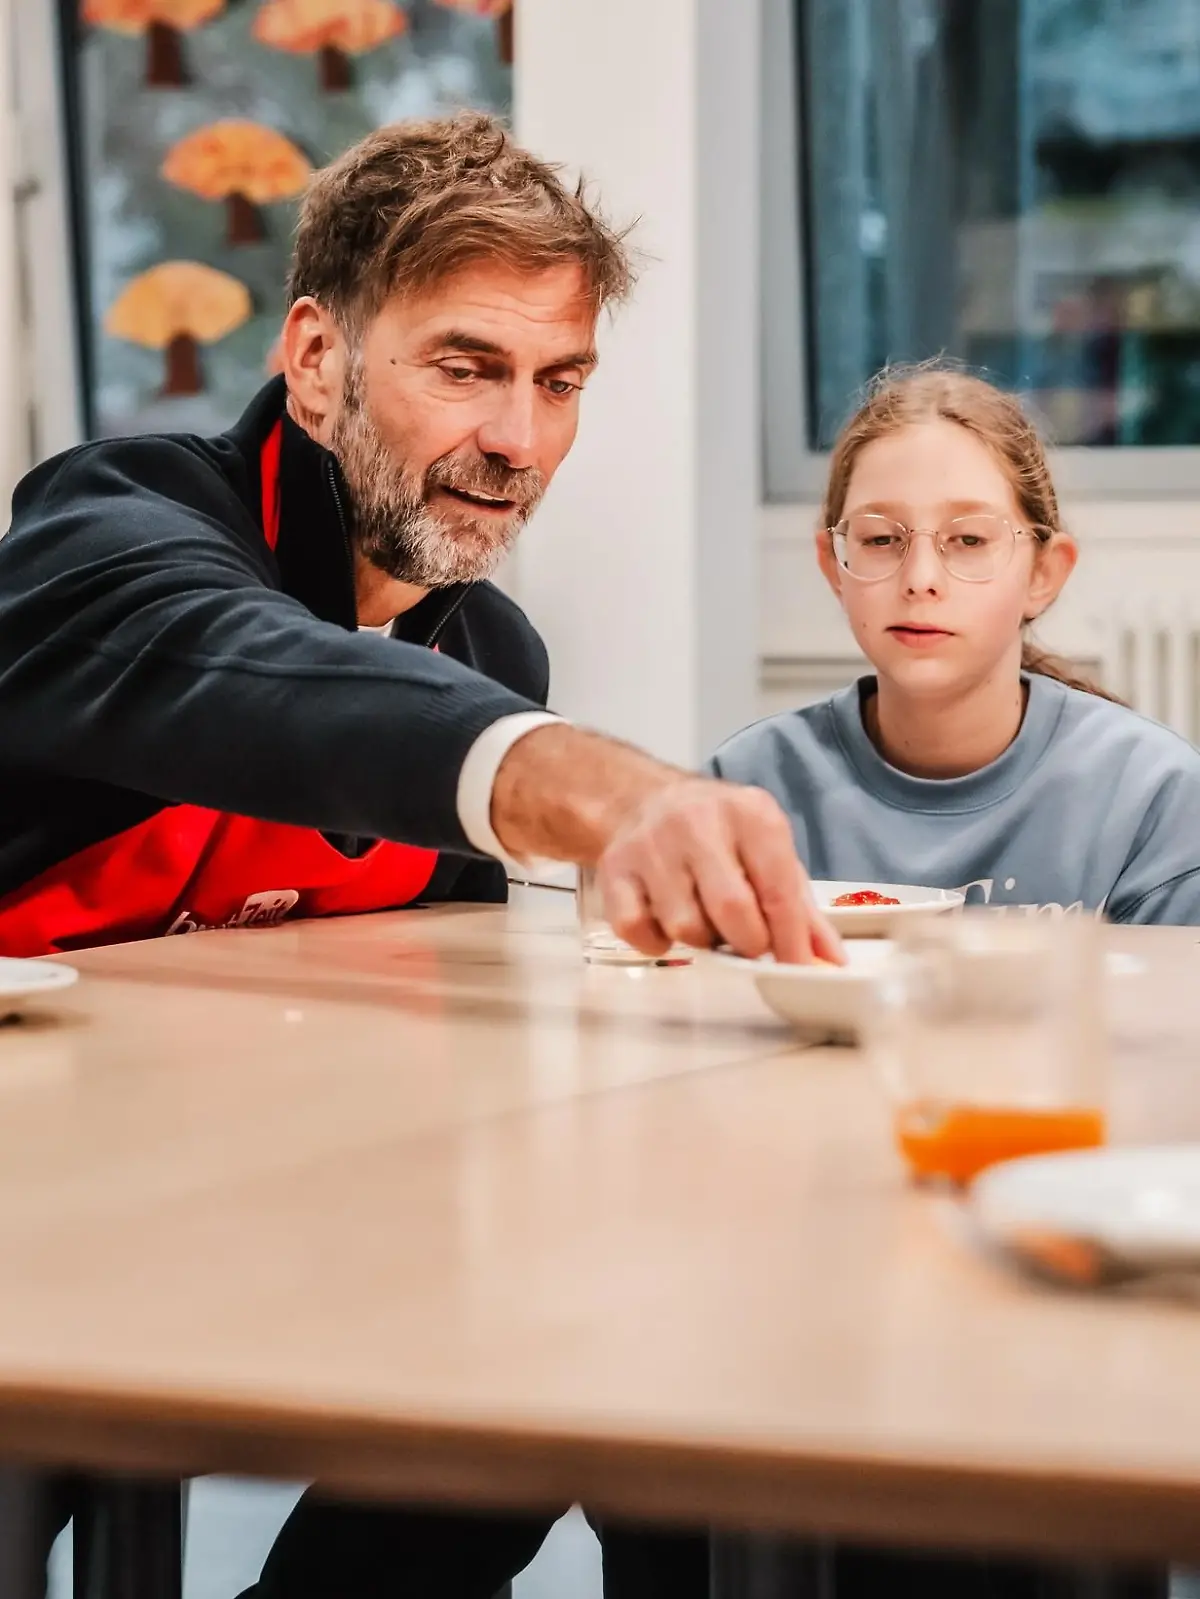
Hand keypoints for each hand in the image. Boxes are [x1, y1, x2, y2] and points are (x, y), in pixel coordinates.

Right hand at [595, 777, 841, 964]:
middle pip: (731, 910)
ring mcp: (650, 845)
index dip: (791, 939)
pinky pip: (637, 930)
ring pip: (685, 927)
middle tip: (748, 943)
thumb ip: (798, 906)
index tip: (798, 969)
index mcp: (749, 814)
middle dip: (747, 943)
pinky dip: (657, 941)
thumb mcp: (765, 851)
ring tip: (704, 919)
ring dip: (702, 941)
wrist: (642, 798)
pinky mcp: (614, 869)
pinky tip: (666, 920)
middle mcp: (697, 823)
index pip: (777, 889)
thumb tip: (829, 959)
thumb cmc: (717, 832)